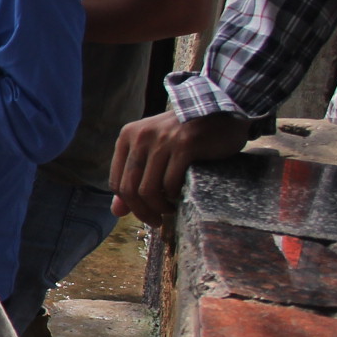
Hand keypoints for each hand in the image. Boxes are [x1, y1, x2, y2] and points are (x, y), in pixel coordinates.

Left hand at [110, 111, 253, 224]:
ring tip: (169, 211)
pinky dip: (174, 197)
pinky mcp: (185, 145)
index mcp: (128, 136)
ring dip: (159, 207)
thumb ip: (133, 178)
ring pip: (149, 190)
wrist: (219, 114)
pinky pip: (171, 183)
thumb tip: (116, 212)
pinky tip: (180, 198)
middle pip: (130, 189)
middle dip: (142, 212)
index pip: (117, 182)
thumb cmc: (184, 136)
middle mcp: (141, 136)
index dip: (129, 204)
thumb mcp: (153, 152)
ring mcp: (163, 139)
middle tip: (156, 221)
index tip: (144, 213)